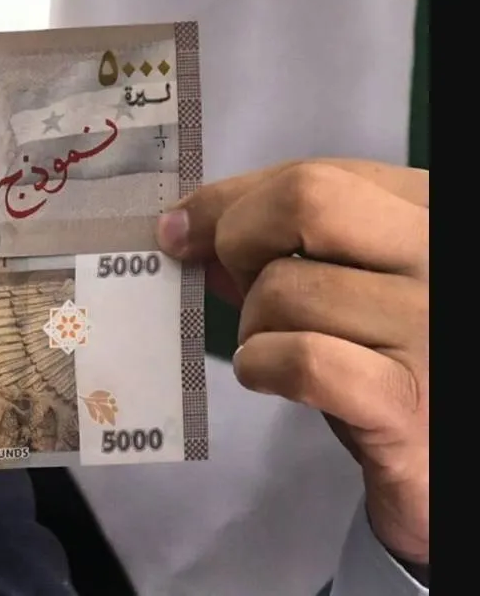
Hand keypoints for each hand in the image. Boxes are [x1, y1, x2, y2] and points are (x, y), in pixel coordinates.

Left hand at [156, 160, 428, 563]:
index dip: (230, 201)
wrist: (440, 448)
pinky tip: (271, 377)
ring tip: (276, 349)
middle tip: (237, 288)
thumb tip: (185, 229)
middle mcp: (440, 256)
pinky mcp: (407, 403)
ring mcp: (431, 328)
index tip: (181, 230)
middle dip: (239, 241)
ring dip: (252, 326)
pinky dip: (261, 367)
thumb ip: (280, 244)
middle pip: (307, 200)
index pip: (312, 175)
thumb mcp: (345, 281)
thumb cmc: (383, 354)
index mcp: (427, 212)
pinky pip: (299, 361)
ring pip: (285, 290)